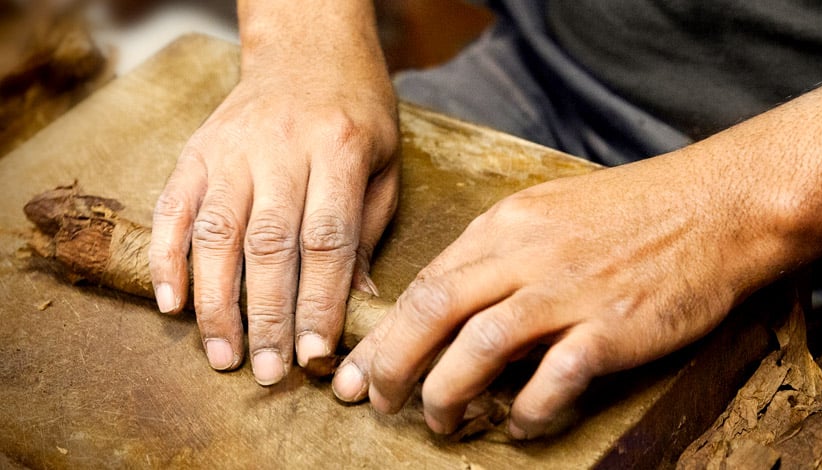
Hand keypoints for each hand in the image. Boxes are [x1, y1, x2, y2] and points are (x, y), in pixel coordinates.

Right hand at [148, 53, 398, 384]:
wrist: (308, 47)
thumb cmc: (357, 112)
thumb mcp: (384, 165)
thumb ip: (367, 232)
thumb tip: (357, 304)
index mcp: (340, 149)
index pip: (327, 240)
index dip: (320, 302)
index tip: (315, 354)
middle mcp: (282, 148)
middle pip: (270, 244)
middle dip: (268, 317)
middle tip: (269, 372)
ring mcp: (232, 147)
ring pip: (217, 233)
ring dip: (216, 303)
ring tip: (223, 355)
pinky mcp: (196, 149)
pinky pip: (173, 208)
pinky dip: (168, 258)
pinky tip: (172, 305)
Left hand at [333, 153, 786, 438]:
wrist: (719, 205)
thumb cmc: (638, 211)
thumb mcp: (553, 212)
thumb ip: (503, 254)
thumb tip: (456, 305)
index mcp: (508, 225)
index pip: (426, 280)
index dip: (384, 331)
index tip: (357, 367)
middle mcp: (528, 254)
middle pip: (433, 309)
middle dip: (391, 363)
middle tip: (375, 400)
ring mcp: (570, 290)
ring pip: (479, 345)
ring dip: (447, 392)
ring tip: (440, 422)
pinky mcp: (613, 326)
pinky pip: (552, 379)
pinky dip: (527, 410)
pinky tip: (520, 425)